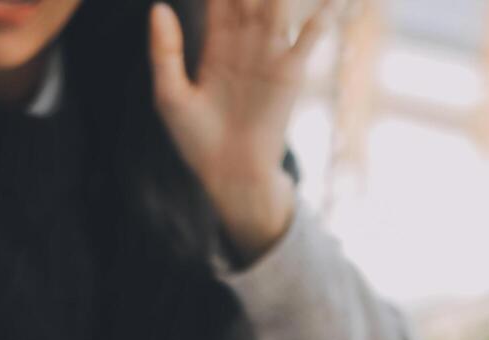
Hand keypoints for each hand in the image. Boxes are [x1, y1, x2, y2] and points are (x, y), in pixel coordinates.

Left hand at [148, 0, 332, 258]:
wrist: (226, 174)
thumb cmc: (196, 140)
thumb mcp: (169, 96)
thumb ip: (165, 52)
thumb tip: (158, 6)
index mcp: (216, 43)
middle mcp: (247, 41)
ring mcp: (271, 54)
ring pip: (281, 3)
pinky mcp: (290, 74)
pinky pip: (309, 38)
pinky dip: (322, 15)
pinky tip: (330, 1)